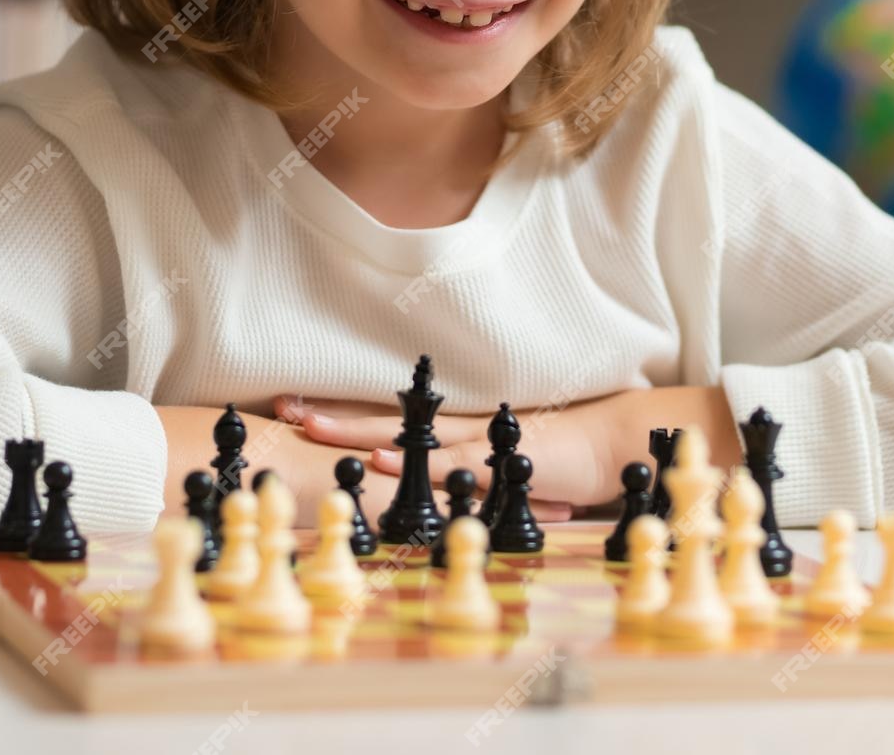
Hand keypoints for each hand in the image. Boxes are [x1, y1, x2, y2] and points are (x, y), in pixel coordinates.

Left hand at [157, 404, 572, 524]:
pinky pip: (448, 463)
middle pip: (384, 418)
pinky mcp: (495, 463)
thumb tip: (426, 486)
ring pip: (406, 434)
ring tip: (312, 427)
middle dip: (332, 414)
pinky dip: (415, 462)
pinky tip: (385, 461)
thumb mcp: (500, 470)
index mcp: (454, 433)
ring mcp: (473, 444)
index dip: (343, 415)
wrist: (610, 446)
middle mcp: (456, 431)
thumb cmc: (560, 460)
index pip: (389, 420)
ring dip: (358, 431)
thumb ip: (466, 476)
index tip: (296, 410)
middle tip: (283, 408)